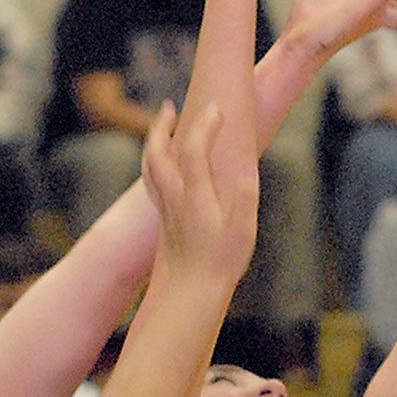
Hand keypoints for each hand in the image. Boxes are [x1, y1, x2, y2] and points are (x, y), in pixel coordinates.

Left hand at [141, 100, 258, 284]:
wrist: (193, 290)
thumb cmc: (222, 261)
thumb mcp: (244, 228)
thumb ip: (245, 194)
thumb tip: (247, 165)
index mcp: (196, 197)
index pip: (193, 150)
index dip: (204, 125)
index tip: (218, 108)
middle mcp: (175, 198)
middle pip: (157, 153)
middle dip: (162, 126)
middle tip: (170, 106)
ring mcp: (167, 207)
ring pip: (149, 167)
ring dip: (153, 142)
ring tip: (163, 126)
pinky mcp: (164, 217)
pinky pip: (152, 181)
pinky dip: (154, 162)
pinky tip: (163, 160)